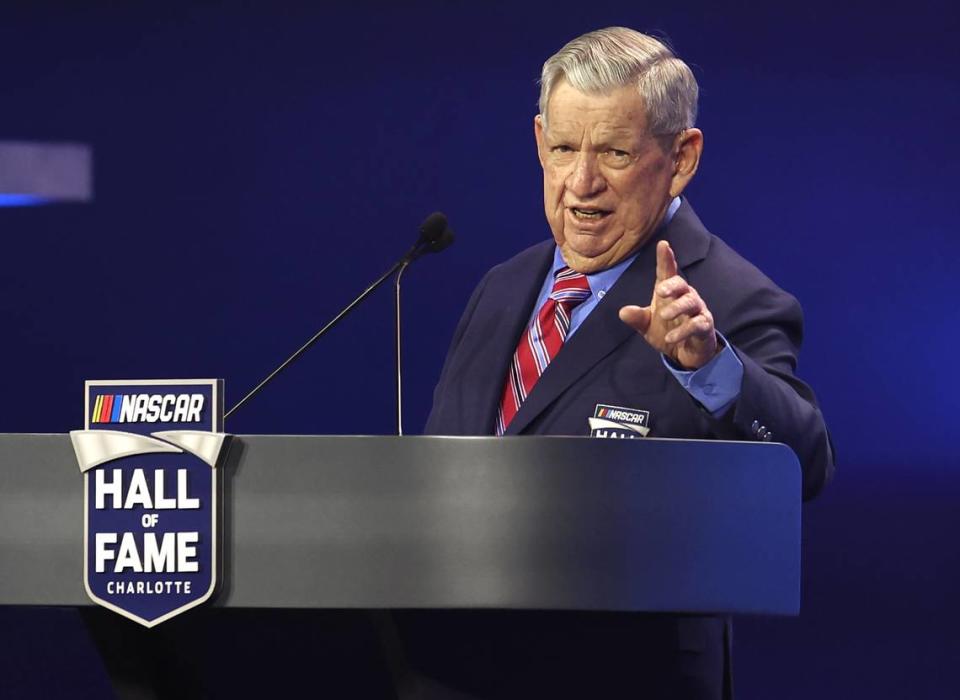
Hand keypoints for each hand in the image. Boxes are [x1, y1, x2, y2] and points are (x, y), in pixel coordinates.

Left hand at [619, 240, 718, 369]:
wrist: (686, 352)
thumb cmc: (667, 330)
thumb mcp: (647, 326)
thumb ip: (637, 318)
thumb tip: (622, 312)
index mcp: (669, 293)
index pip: (667, 273)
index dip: (665, 259)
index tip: (663, 244)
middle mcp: (685, 297)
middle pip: (681, 284)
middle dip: (672, 285)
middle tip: (660, 291)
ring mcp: (697, 310)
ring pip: (691, 302)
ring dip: (678, 308)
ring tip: (664, 316)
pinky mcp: (705, 325)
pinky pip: (697, 324)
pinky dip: (683, 331)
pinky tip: (670, 338)